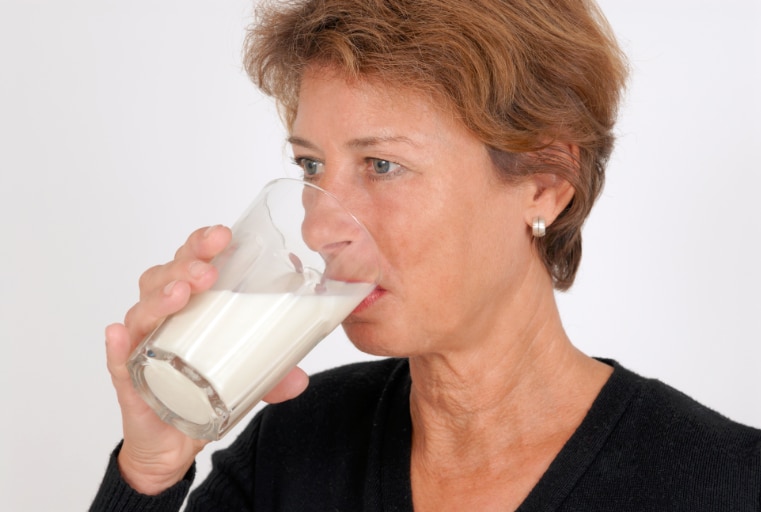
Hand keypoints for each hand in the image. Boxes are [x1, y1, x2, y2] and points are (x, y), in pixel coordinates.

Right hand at [105, 225, 308, 494]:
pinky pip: (117, 359)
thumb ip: (272, 375)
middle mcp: (161, 318)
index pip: (190, 262)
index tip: (223, 235)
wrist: (175, 438)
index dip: (201, 244)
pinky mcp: (129, 379)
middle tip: (207, 270)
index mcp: (189, 304)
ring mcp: (142, 345)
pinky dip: (116, 346)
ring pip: (141, 312)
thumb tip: (301, 378)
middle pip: (163, 277)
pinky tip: (119, 334)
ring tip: (180, 293)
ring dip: (159, 298)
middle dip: (184, 265)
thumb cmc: (203, 389)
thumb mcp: (246, 377)